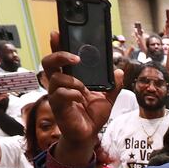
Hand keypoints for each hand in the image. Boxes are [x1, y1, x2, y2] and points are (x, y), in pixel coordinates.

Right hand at [43, 32, 123, 146]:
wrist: (89, 135)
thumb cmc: (93, 115)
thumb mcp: (108, 98)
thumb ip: (114, 84)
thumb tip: (120, 71)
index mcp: (70, 79)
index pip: (60, 59)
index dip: (56, 45)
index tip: (57, 32)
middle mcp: (60, 85)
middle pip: (48, 62)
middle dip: (59, 55)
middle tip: (76, 58)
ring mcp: (56, 95)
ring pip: (55, 78)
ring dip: (73, 81)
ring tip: (84, 89)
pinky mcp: (57, 107)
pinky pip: (60, 94)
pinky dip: (73, 93)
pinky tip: (81, 98)